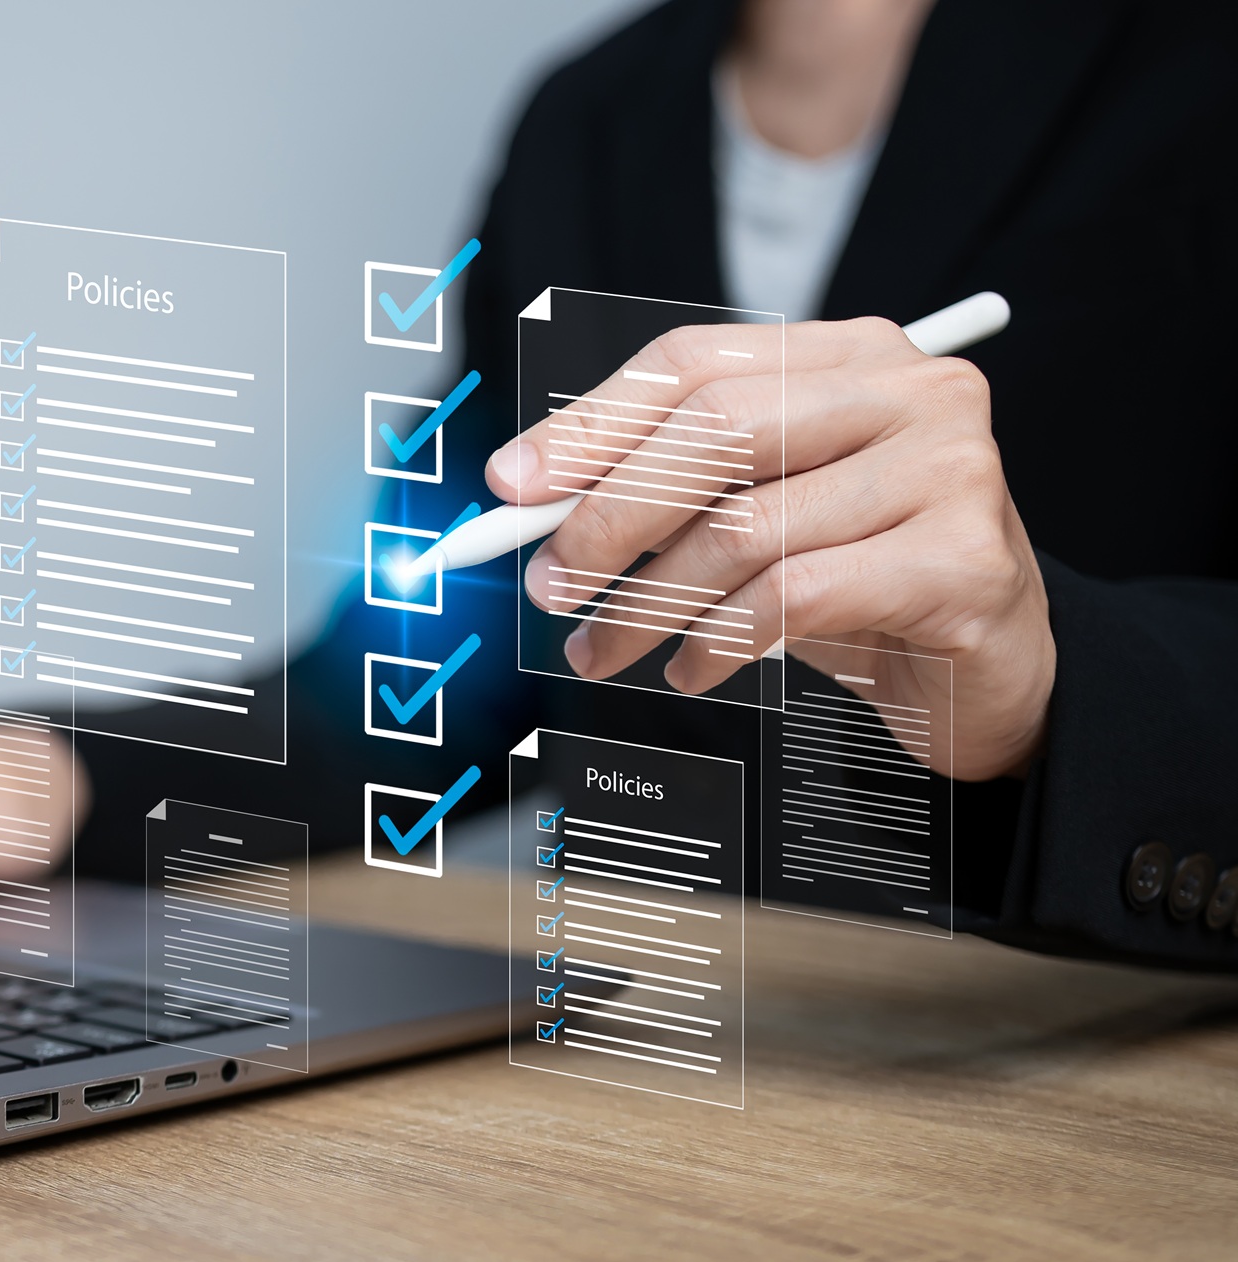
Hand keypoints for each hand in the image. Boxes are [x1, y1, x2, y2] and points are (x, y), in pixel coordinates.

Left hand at [486, 316, 1053, 780]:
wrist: (990, 668)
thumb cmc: (854, 582)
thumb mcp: (754, 516)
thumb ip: (666, 491)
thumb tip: (528, 496)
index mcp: (848, 353)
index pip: (693, 363)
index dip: (591, 423)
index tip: (512, 486)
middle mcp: (907, 388)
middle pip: (714, 431)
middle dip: (606, 516)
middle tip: (547, 586)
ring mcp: (948, 466)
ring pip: (744, 528)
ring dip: (648, 603)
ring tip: (603, 650)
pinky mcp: (965, 557)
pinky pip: (793, 597)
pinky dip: (718, 642)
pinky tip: (689, 668)